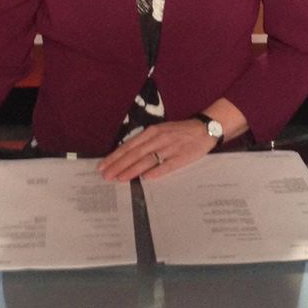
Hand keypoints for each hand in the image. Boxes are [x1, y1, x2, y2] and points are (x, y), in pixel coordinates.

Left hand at [98, 120, 213, 181]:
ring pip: (147, 160)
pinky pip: (166, 166)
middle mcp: (158, 139)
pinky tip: (145, 179)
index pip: (129, 146)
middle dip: (118, 165)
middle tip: (105, 176)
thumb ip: (145, 142)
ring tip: (119, 178)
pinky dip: (155, 172)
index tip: (102, 166)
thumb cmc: (179, 131)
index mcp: (151, 132)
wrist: (204, 128)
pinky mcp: (181, 158)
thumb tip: (127, 155)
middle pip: (134, 154)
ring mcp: (169, 148)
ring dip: (132, 170)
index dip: (115, 157)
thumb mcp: (160, 131)